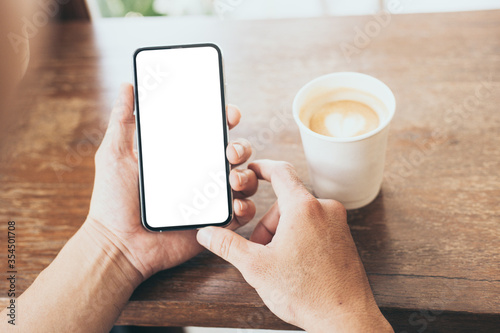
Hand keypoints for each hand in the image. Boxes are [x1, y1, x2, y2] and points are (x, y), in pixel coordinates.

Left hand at [85, 83, 257, 281]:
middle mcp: (200, 175)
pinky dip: (245, 207)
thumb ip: (123, 119)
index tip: (229, 114)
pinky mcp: (215, 223)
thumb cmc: (113, 200)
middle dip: (241, 147)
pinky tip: (234, 204)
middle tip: (229, 151)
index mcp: (182, 156)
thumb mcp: (115, 153)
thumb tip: (128, 86)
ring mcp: (209, 199)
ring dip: (246, 176)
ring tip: (231, 180)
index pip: (212, 132)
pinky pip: (241, 213)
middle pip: (235, 154)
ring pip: (244, 180)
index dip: (225, 119)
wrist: (118, 243)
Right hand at [196, 160, 392, 331]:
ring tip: (280, 263)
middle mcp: (325, 209)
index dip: (261, 168)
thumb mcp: (256, 267)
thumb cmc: (306, 293)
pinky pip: (315, 227)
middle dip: (268, 224)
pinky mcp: (344, 237)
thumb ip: (227, 245)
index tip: (251, 170)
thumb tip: (206, 234)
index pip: (280, 171)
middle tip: (262, 251)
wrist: (344, 319)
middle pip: (285, 202)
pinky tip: (296, 265)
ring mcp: (337, 223)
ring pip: (299, 216)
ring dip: (283, 233)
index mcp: (303, 207)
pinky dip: (300, 239)